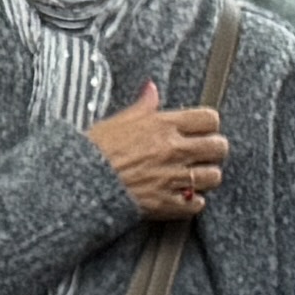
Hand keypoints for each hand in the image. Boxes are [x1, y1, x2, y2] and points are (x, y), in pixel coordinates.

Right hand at [87, 83, 227, 223]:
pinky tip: (182, 197)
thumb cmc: (92, 152)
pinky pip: (196, 204)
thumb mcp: (116, 121)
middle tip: (203, 154)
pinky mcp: (165, 203)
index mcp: (163, 126)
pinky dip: (192, 202)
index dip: (208, 124)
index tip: (202, 130)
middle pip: (218, 147)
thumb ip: (142, 106)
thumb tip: (151, 89)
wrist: (76, 183)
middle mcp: (173, 150)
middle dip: (214, 150)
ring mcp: (172, 178)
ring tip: (193, 177)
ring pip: (212, 177)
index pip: (209, 119)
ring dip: (205, 177)